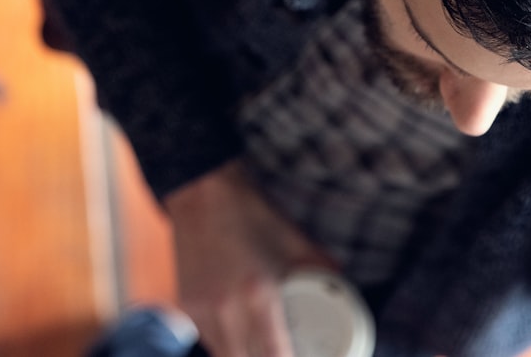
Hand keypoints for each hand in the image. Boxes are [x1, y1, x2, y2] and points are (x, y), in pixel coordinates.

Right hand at [164, 160, 336, 356]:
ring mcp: (201, 310)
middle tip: (282, 347)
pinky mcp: (186, 305)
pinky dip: (225, 342)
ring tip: (262, 341)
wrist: (200, 191)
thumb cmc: (248, 212)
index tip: (300, 354)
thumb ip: (322, 269)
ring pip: (224, 356)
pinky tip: (239, 329)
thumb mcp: (293, 239)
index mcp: (257, 294)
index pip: (274, 356)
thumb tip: (344, 290)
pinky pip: (208, 339)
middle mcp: (225, 310)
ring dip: (244, 354)